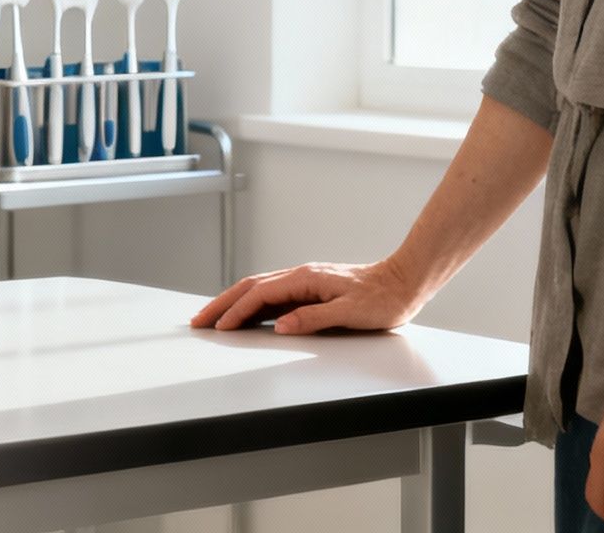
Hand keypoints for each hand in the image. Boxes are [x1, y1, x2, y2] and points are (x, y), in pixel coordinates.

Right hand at [190, 258, 427, 334]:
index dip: (237, 311)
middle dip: (221, 304)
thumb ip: (314, 318)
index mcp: (305, 279)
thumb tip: (282, 325)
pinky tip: (245, 315)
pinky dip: (251, 305)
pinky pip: (272, 296)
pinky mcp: (309, 290)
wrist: (404, 282)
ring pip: (258, 290)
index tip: (220, 327)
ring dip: (232, 303)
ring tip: (213, 317)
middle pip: (249, 288)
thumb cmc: (384, 299)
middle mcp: (300, 277)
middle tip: (199, 319)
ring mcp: (303, 282)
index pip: (260, 294)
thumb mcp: (351, 313)